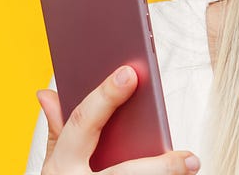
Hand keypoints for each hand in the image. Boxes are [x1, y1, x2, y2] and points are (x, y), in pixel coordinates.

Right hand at [35, 66, 199, 173]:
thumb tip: (47, 93)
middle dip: (159, 168)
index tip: (129, 74)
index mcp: (61, 165)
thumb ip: (59, 130)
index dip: (104, 97)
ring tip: (191, 168)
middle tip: (190, 159)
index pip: (82, 124)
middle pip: (124, 174)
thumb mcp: (57, 162)